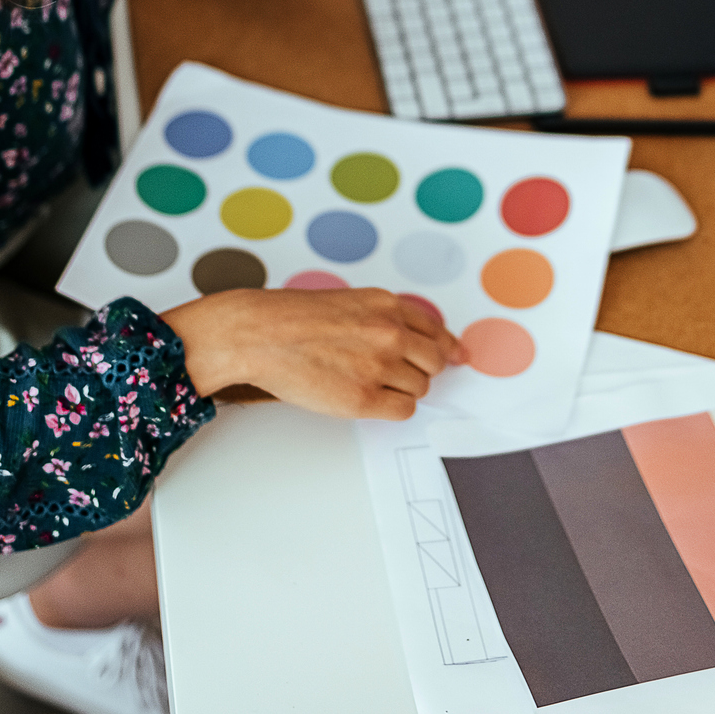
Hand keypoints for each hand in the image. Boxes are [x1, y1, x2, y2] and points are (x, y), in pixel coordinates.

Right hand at [161, 288, 464, 420]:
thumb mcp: (348, 302)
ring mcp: (380, 366)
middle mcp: (391, 333)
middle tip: (396, 374)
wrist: (258, 334)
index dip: (446, 346)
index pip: (436, 330)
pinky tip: (368, 399)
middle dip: (420, 370)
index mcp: (387, 305)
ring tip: (365, 382)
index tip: (456, 355)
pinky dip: (391, 408)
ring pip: (419, 388)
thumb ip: (382, 318)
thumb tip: (412, 340)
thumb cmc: (291, 318)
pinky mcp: (364, 398)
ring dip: (400, 389)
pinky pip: (403, 411)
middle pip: (435, 362)